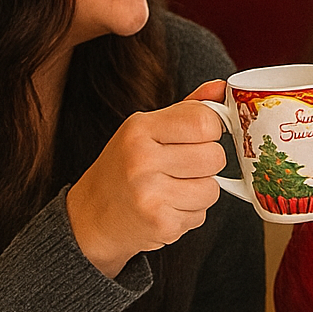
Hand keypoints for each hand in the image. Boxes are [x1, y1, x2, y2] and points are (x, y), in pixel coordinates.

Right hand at [65, 80, 227, 278]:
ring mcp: (150, 193)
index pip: (204, 121)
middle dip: (206, 164)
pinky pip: (201, 214)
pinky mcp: (159, 223)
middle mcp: (142, 158)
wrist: (89, 217)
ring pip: (212, 189)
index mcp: (140, 128)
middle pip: (215, 156)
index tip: (198, 138)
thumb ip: (187, 109)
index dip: (211, 131)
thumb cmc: (124, 168)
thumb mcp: (147, 129)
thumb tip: (222, 87)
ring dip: (200, 192)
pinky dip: (189, 214)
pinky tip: (165, 209)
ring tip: (172, 190)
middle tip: (181, 168)